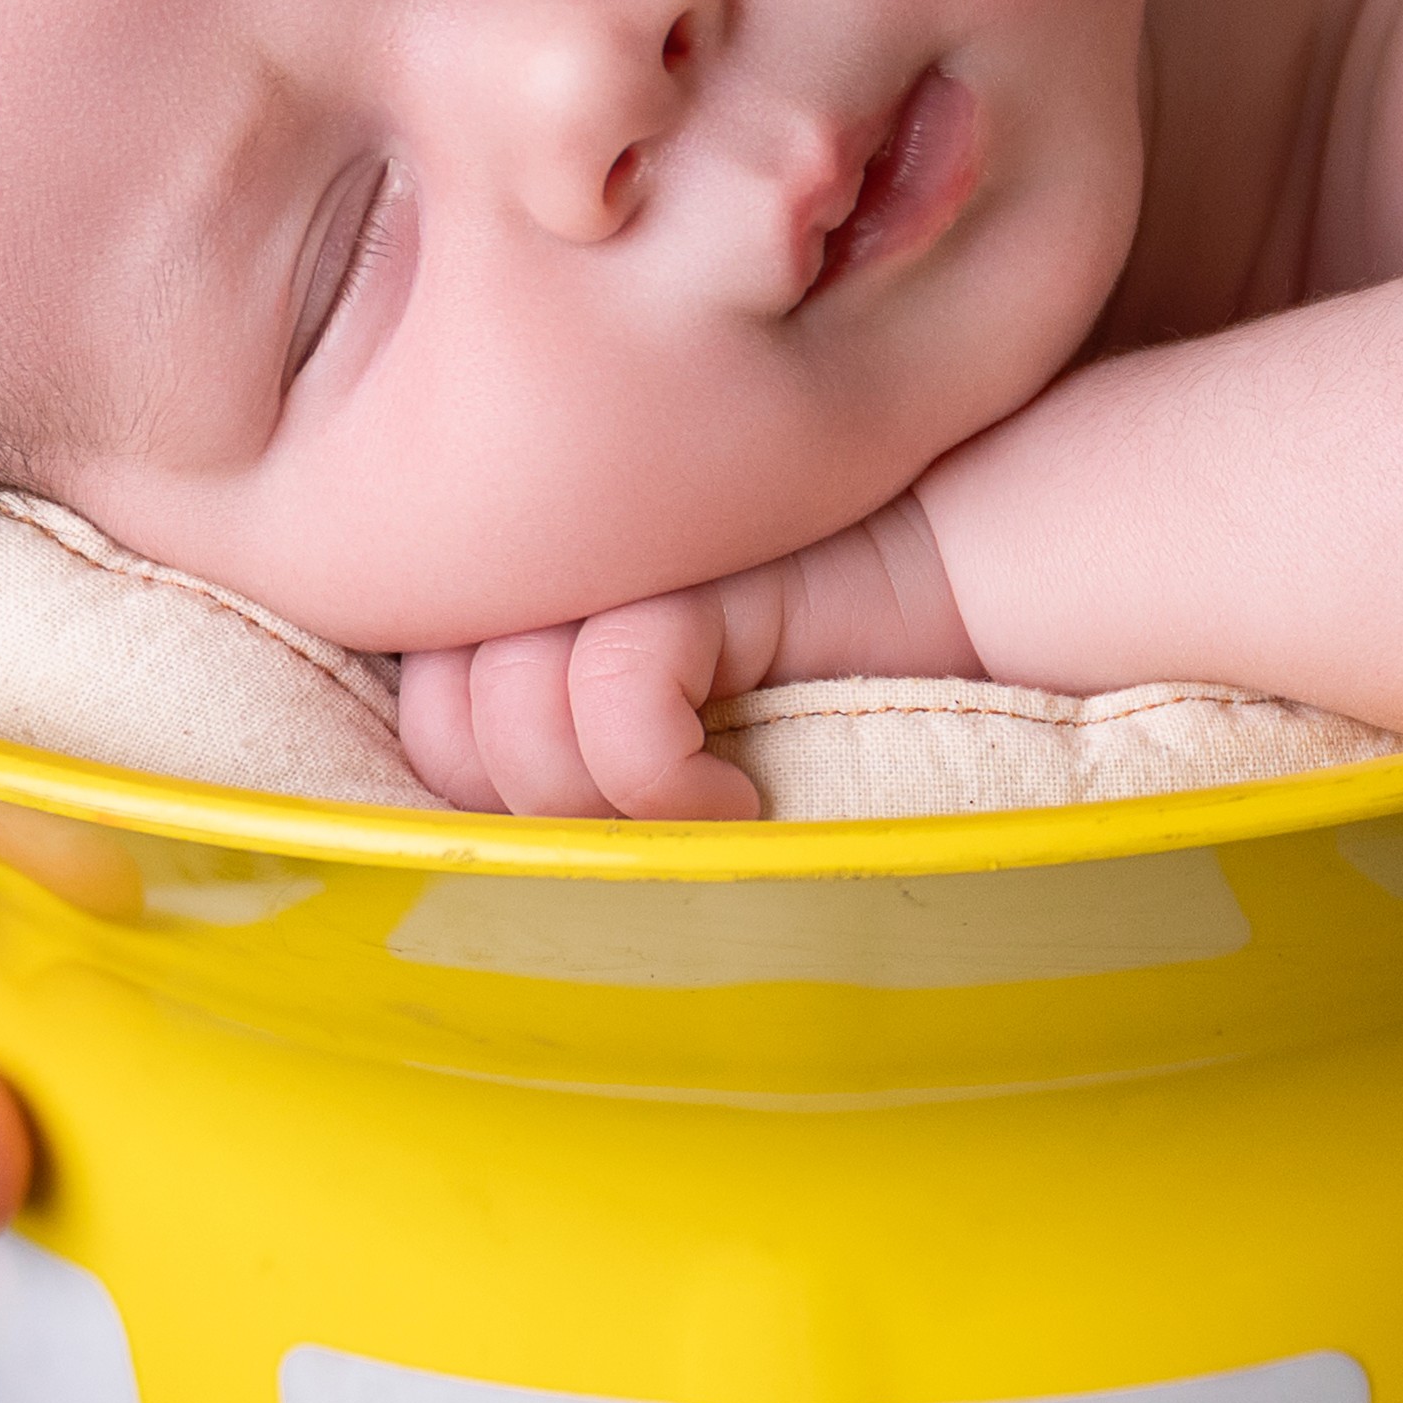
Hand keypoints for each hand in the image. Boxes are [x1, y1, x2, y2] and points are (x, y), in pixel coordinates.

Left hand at [385, 504, 965, 817]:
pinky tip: (743, 798)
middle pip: (447, 734)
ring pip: (517, 727)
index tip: (603, 827)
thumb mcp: (663, 712)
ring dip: (612, 819)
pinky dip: (673, 791)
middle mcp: (543, 554)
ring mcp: (611, 548)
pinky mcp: (694, 564)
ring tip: (702, 817)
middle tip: (653, 834)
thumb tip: (479, 853)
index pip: (423, 723)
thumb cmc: (821, 653)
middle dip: (548, 823)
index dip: (497, 804)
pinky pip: (617, 706)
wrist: (979, 552)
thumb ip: (553, 733)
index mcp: (516, 577)